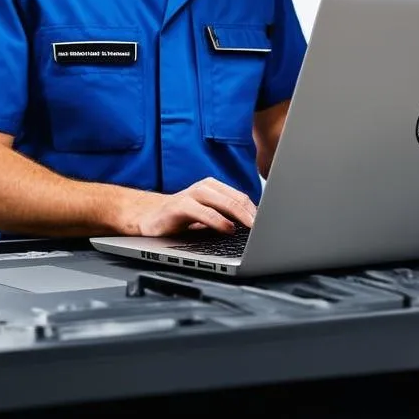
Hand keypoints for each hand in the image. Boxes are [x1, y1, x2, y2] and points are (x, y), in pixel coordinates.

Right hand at [131, 178, 256, 236]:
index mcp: (213, 188)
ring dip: (240, 214)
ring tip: (252, 227)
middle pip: (235, 198)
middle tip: (267, 226)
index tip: (271, 224)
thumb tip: (253, 230)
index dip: (257, 211)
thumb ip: (225, 218)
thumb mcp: (205, 217)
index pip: (241, 197)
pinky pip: (203, 212)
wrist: (147, 218)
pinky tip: (228, 229)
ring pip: (222, 201)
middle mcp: (203, 188)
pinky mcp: (178, 206)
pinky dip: (218, 220)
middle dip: (253, 213)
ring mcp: (191, 195)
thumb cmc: (180, 218)